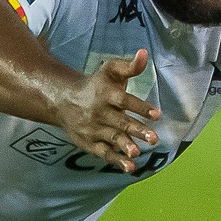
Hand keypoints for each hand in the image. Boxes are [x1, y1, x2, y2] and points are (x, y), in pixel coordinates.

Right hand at [52, 49, 161, 173]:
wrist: (63, 101)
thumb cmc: (96, 85)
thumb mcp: (110, 71)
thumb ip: (129, 66)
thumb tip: (144, 53)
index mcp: (106, 94)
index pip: (124, 101)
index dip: (140, 107)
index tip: (157, 114)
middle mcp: (100, 113)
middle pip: (120, 122)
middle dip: (137, 130)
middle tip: (154, 138)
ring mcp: (94, 129)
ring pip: (112, 139)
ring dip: (125, 146)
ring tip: (137, 153)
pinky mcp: (90, 143)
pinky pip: (104, 153)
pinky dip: (116, 160)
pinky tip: (130, 167)